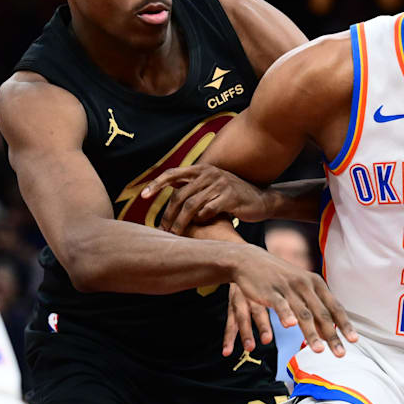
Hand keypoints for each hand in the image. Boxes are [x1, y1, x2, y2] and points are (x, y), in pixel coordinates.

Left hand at [140, 164, 270, 234]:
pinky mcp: (230, 197)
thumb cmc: (232, 197)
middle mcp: (210, 174)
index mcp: (203, 169)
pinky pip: (208, 211)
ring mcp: (221, 184)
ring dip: (181, 223)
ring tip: (175, 234)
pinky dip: (201, 220)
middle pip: (180, 195)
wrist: (261, 201)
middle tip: (163, 229)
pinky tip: (200, 226)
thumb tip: (171, 188)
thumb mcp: (213, 186)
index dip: (157, 184)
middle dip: (169, 214)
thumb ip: (194, 186)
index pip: (173, 174)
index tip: (143, 195)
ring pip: (191, 206)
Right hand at [231, 244, 356, 356]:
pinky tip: (290, 326)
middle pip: (322, 314)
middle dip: (332, 335)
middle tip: (340, 354)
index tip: (354, 341)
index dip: (345, 324)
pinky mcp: (270, 291)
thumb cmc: (279, 277)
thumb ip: (314, 308)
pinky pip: (280, 305)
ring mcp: (288, 288)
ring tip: (319, 350)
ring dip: (311, 333)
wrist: (250, 260)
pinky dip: (286, 315)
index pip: (334, 307)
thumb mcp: (301, 288)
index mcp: (316, 283)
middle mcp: (305, 285)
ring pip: (303, 313)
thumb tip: (327, 332)